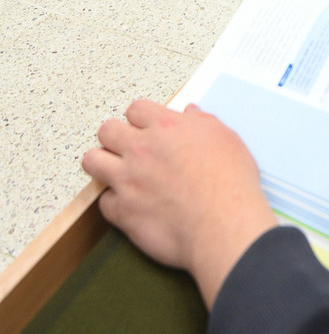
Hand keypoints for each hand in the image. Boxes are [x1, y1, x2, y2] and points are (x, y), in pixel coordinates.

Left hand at [82, 99, 276, 308]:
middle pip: (107, 130)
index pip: (136, 109)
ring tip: (117, 173)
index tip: (146, 128)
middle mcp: (141, 149)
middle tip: (127, 149)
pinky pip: (104, 202)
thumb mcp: (226, 140)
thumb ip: (204, 123)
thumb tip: (192, 114)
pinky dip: (114, 204)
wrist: (222, 224)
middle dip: (114, 137)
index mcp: (166, 127)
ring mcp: (128, 180)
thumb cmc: (230, 183)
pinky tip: (129, 206)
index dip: (141, 119)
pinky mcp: (123, 211)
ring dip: (102, 164)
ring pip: (92, 161)